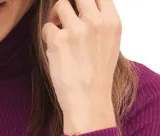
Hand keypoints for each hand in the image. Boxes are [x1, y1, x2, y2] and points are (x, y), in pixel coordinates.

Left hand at [41, 0, 121, 116]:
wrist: (88, 101)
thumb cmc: (97, 77)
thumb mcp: (110, 45)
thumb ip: (101, 23)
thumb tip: (85, 8)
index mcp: (112, 22)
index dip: (86, 0)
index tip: (79, 7)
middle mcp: (96, 21)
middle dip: (70, 5)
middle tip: (65, 17)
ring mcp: (76, 29)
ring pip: (60, 5)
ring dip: (56, 16)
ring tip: (58, 31)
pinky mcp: (59, 40)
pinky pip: (47, 27)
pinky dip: (47, 36)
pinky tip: (54, 50)